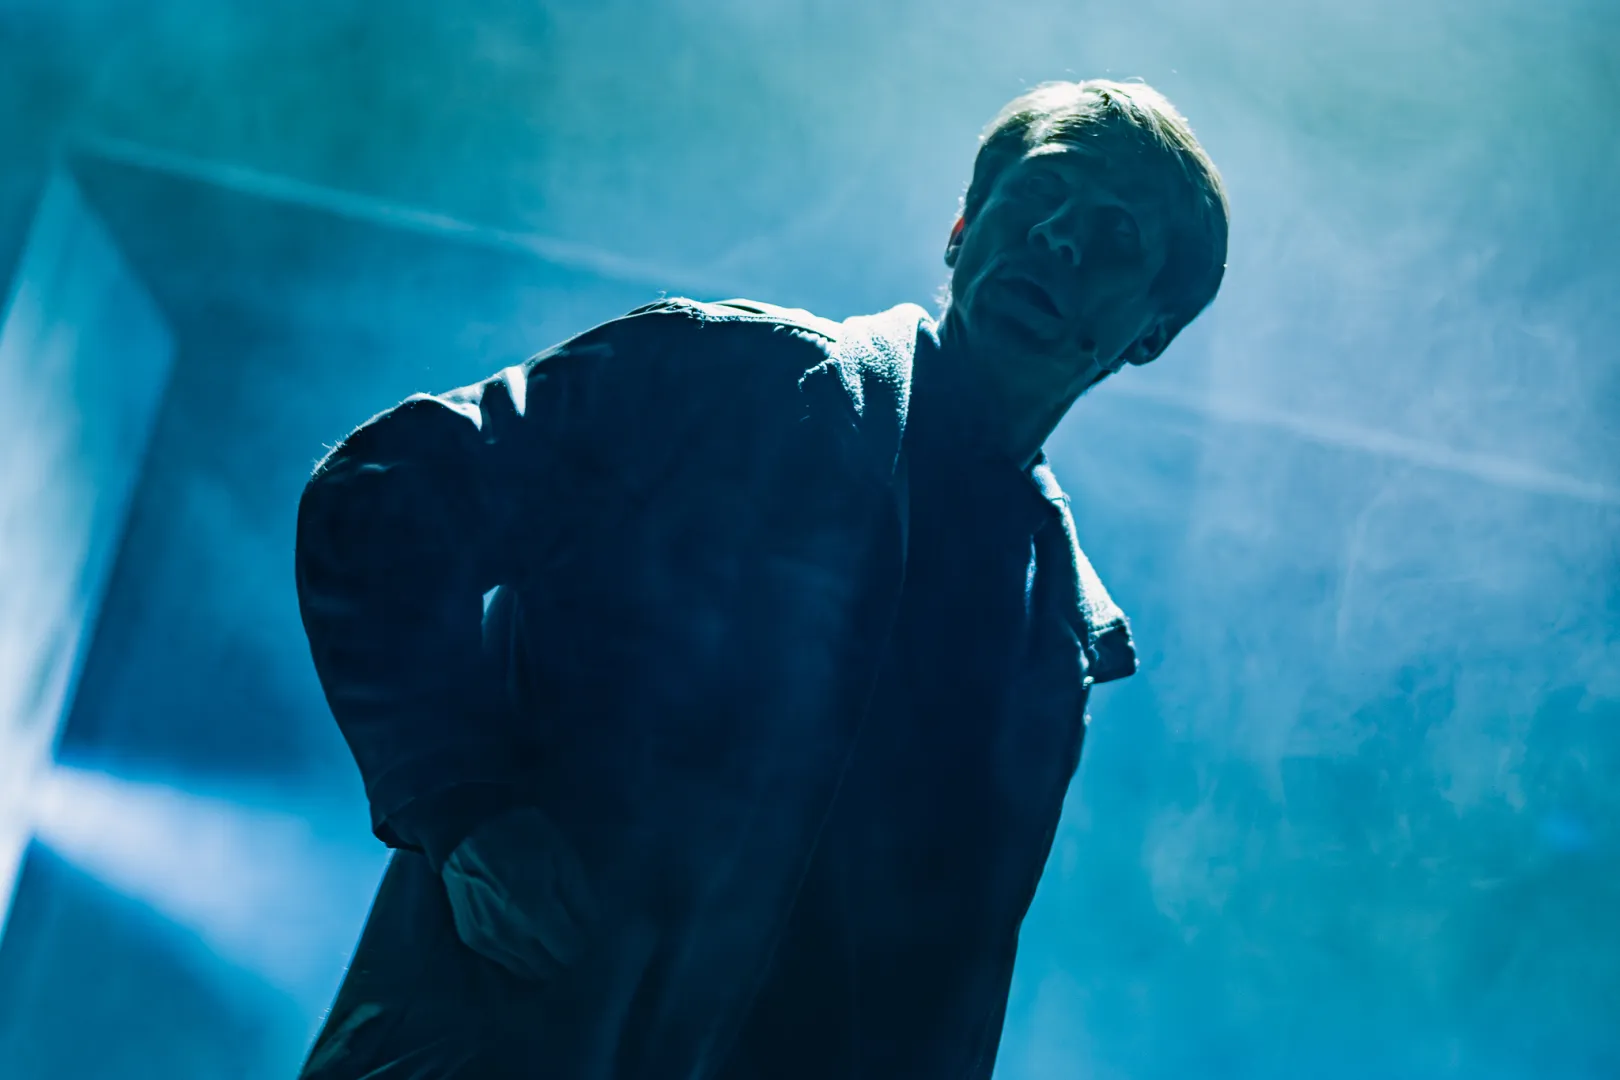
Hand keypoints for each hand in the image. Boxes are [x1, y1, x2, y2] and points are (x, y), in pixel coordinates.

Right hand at [440, 805, 597, 980]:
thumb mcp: (563, 857)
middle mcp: (510, 935)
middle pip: (550, 970)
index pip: (570, 952)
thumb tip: (591, 928)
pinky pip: (505, 963)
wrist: (466, 831)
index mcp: (536, 911)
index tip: (584, 928)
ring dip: (542, 959)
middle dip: (564, 955)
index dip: (583, 942)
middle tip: (568, 933)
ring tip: (547, 935)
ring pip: (527, 972)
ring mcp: (487, 940)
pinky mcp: (471, 939)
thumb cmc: (522, 837)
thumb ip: (581, 898)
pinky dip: (521, 955)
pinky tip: (524, 933)